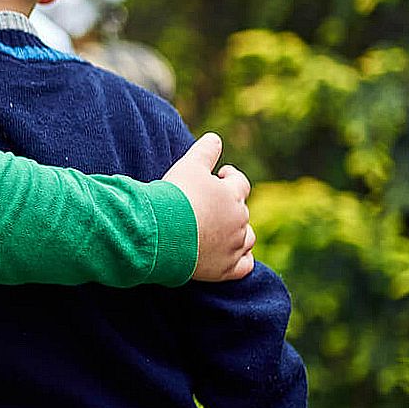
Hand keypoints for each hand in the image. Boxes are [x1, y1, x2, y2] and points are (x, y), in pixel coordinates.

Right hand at [162, 133, 254, 281]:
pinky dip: (241, 260)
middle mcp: (239, 220)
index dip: (230, 178)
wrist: (162, 233)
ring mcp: (234, 246)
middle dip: (229, 207)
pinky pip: (244, 266)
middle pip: (242, 212)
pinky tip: (231, 256)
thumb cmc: (174, 197)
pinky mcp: (225, 269)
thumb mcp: (188, 166)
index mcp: (232, 194)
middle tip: (208, 205)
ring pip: (247, 238)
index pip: (240, 183)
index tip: (220, 175)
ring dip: (238, 233)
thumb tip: (216, 137)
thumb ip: (205, 151)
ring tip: (219, 231)